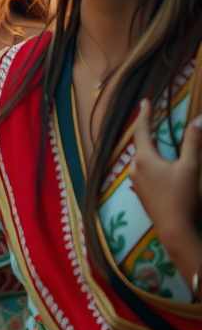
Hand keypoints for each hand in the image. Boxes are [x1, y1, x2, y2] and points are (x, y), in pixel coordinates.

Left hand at [129, 100, 201, 246]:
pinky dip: (148, 160)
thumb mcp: (190, 167)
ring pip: (140, 157)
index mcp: (144, 157)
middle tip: (149, 115)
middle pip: (139, 143)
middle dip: (144, 129)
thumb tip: (199, 119)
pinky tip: (155, 164)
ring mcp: (135, 180)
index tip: (145, 101)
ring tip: (153, 137)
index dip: (144, 114)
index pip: (141, 129)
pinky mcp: (140, 191)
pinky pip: (142, 169)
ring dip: (147, 146)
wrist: (172, 228)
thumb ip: (193, 142)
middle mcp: (135, 166)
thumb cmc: (181, 196)